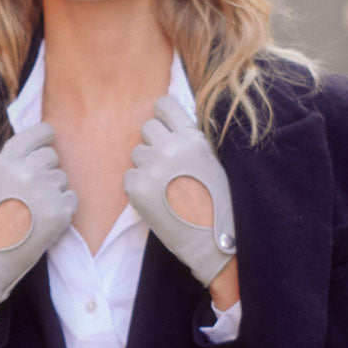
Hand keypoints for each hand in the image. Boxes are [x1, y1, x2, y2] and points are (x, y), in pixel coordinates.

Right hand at [0, 122, 76, 307]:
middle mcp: (27, 171)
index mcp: (5, 161)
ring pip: (62, 178)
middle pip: (52, 156)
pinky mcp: (60, 212)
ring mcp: (45, 191)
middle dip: (46, 169)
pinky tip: (45, 220)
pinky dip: (63, 207)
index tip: (50, 138)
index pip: (38, 133)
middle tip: (33, 191)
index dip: (46, 136)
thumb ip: (9, 166)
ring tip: (34, 210)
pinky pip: (72, 198)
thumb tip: (32, 154)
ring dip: (53, 190)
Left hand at [123, 95, 236, 287]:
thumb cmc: (218, 202)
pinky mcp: (137, 187)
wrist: (213, 242)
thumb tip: (170, 124)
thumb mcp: (212, 159)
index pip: (163, 105)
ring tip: (165, 187)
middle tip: (168, 167)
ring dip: (146, 166)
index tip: (167, 131)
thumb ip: (190, 140)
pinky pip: (129, 177)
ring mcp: (151, 166)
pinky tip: (157, 200)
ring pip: (136, 153)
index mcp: (192, 137)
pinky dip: (139, 187)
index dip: (163, 117)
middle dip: (154, 144)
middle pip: (146, 128)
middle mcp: (170, 147)